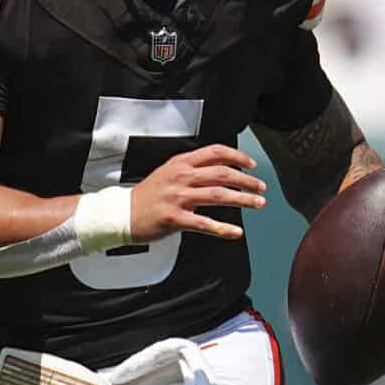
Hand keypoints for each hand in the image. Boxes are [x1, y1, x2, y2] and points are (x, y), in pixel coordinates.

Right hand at [130, 144, 266, 241]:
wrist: (122, 213)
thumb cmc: (149, 196)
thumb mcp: (169, 173)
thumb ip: (193, 170)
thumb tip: (222, 170)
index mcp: (181, 163)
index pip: (215, 152)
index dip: (238, 157)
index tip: (252, 165)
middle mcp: (181, 177)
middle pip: (222, 173)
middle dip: (247, 180)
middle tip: (261, 188)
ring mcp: (178, 197)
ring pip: (218, 195)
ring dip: (242, 199)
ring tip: (258, 204)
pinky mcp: (175, 218)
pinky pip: (204, 224)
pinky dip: (223, 229)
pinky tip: (236, 232)